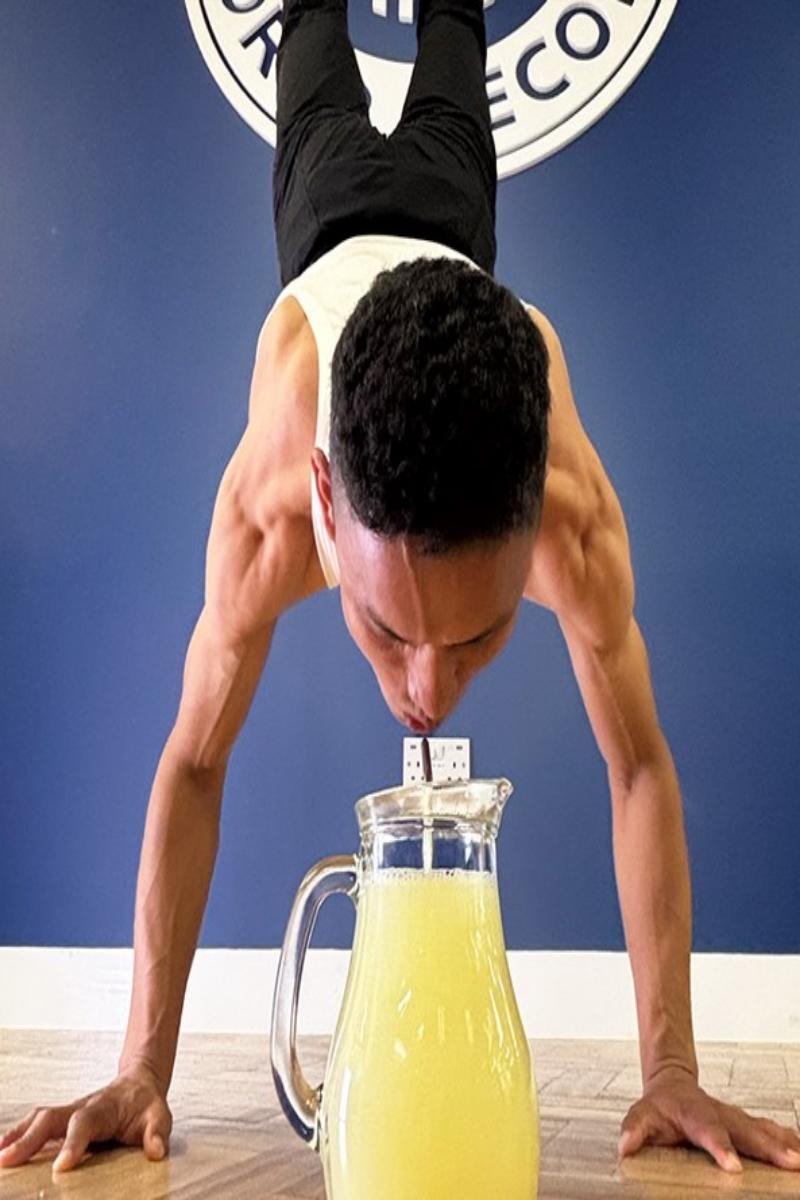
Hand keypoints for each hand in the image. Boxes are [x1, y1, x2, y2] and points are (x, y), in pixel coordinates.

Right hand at [0, 1063, 171, 1174]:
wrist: (139, 1085)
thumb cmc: (146, 1105)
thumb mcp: (160, 1116)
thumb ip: (157, 1133)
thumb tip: (156, 1152)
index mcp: (103, 1108)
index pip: (84, 1124)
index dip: (72, 1144)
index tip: (61, 1167)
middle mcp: (80, 1107)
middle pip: (50, 1118)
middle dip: (29, 1139)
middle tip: (7, 1161)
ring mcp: (68, 1112)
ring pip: (38, 1119)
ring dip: (17, 1136)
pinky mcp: (61, 1121)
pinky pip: (35, 1125)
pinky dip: (17, 1135)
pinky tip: (3, 1151)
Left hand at [619, 1066, 799, 1173]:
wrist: (672, 1085)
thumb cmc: (658, 1108)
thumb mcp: (641, 1116)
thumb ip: (634, 1131)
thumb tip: (624, 1147)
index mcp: (695, 1114)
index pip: (709, 1132)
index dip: (721, 1148)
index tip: (733, 1167)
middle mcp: (720, 1113)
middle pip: (746, 1131)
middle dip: (769, 1147)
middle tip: (791, 1163)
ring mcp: (736, 1117)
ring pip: (763, 1129)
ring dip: (784, 1143)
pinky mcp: (746, 1123)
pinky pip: (770, 1131)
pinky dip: (788, 1139)